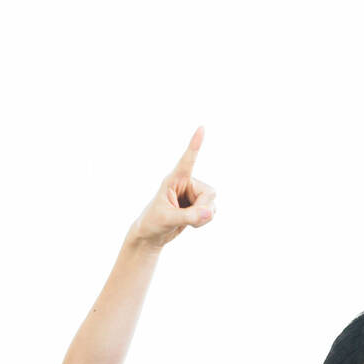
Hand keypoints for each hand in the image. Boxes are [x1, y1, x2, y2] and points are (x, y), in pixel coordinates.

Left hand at [126, 127, 216, 247]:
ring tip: (185, 221)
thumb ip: (189, 217)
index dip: (195, 145)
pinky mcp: (197, 205)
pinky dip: (204, 221)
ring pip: (212, 203)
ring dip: (204, 217)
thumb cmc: (153, 223)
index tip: (201, 127)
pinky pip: (212, 211)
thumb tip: (209, 213)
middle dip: (203, 209)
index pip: (187, 160)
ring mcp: (193, 194)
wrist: (151, 235)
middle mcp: (186, 183)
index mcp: (174, 179)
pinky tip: (192, 223)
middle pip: (210, 193)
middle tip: (188, 218)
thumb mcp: (167, 219)